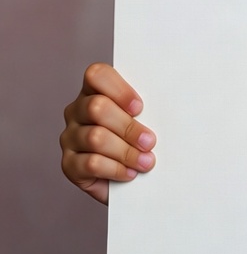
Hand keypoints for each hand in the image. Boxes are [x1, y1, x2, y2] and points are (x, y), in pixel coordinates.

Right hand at [60, 63, 155, 204]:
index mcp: (94, 91)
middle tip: (150, 141)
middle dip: (128, 126)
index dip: (119, 90)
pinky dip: (115, 169)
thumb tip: (170, 107)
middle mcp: (77, 111)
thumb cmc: (139, 138)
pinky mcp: (69, 164)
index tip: (140, 107)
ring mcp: (70, 137)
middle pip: (97, 108)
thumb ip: (147, 109)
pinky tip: (130, 173)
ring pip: (96, 138)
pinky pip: (91, 164)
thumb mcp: (144, 118)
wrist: (129, 179)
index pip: (96, 74)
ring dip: (126, 151)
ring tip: (146, 161)